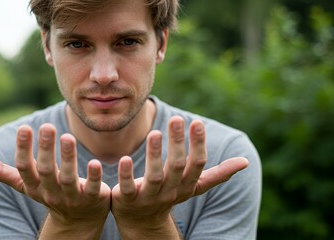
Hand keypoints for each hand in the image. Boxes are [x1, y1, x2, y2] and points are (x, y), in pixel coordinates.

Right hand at [0, 124, 110, 238]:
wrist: (77, 221)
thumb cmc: (50, 194)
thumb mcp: (27, 185)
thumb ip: (4, 173)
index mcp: (34, 186)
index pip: (25, 168)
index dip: (23, 149)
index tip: (24, 127)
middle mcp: (51, 193)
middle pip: (46, 171)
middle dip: (45, 149)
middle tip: (47, 126)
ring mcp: (72, 197)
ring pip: (68, 178)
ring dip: (68, 158)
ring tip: (67, 136)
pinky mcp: (92, 198)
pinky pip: (92, 187)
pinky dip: (93, 176)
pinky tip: (95, 161)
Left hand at [111, 116, 248, 238]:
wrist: (142, 221)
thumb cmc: (170, 195)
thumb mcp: (193, 185)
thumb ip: (217, 174)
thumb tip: (245, 162)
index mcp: (186, 184)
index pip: (196, 164)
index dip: (198, 144)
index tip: (196, 122)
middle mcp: (170, 191)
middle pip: (176, 167)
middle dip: (178, 143)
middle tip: (177, 119)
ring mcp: (149, 197)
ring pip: (154, 176)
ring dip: (154, 155)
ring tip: (154, 133)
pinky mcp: (127, 199)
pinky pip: (127, 187)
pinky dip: (126, 174)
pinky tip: (124, 158)